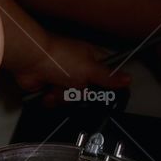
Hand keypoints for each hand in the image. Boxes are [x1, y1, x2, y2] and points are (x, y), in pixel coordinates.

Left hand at [11, 34, 130, 100]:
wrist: (30, 61)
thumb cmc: (59, 58)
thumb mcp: (90, 69)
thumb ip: (109, 77)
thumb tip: (129, 79)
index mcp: (92, 59)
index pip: (109, 73)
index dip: (111, 85)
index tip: (112, 94)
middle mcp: (79, 69)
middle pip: (90, 93)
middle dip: (82, 94)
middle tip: (77, 88)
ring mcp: (64, 78)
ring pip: (72, 99)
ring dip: (64, 96)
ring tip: (58, 86)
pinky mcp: (50, 87)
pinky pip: (56, 101)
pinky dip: (51, 98)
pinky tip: (48, 90)